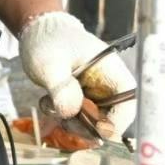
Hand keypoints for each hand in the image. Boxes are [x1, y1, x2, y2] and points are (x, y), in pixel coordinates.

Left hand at [20, 12, 134, 138]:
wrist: (36, 33)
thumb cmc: (47, 41)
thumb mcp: (49, 64)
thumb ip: (61, 89)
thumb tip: (71, 112)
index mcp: (111, 70)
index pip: (128, 102)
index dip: (118, 121)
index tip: (96, 131)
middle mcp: (108, 84)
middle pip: (112, 117)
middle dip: (87, 125)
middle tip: (63, 119)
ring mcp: (95, 92)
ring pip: (94, 121)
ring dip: (72, 122)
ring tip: (50, 105)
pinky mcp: (82, 98)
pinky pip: (80, 118)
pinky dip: (64, 117)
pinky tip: (48, 102)